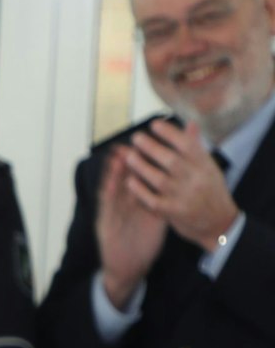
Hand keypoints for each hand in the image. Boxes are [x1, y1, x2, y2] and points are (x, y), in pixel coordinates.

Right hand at [96, 144, 169, 308]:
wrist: (129, 268)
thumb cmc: (143, 245)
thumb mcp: (156, 220)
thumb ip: (163, 202)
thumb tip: (177, 186)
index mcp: (138, 203)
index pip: (141, 180)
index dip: (145, 163)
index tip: (152, 148)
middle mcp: (125, 206)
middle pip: (126, 181)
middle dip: (128, 162)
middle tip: (131, 144)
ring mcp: (114, 214)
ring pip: (114, 190)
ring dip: (114, 173)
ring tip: (117, 157)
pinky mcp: (106, 225)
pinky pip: (108, 208)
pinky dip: (108, 195)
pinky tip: (110, 184)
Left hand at [125, 119, 240, 248]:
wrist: (219, 224)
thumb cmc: (211, 191)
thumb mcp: (209, 168)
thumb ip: (196, 148)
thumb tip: (190, 123)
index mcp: (205, 166)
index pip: (188, 145)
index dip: (170, 133)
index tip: (154, 124)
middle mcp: (196, 180)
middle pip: (171, 160)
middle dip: (151, 147)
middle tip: (136, 137)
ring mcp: (184, 197)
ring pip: (159, 179)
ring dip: (141, 166)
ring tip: (129, 155)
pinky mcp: (173, 212)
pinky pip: (152, 200)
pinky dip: (140, 190)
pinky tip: (129, 180)